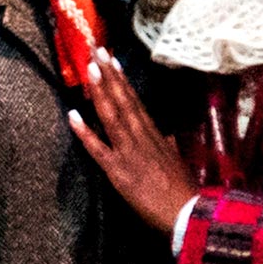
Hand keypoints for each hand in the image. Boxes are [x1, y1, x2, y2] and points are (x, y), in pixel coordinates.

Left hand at [67, 49, 201, 237]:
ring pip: (113, 116)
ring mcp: (130, 152)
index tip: (111, 59)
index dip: (121, 80)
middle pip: (123, 100)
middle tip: (96, 48)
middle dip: (108, 74)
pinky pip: (99, 149)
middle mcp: (142, 137)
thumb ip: (168, 146)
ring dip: (100, 91)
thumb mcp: (176, 162)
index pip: (135, 101)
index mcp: (154, 135)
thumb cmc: (183, 193)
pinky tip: (72, 115)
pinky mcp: (119, 172)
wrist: (190, 215)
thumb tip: (166, 135)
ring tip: (89, 67)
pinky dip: (85, 132)